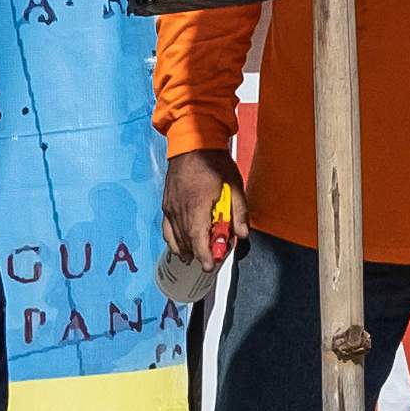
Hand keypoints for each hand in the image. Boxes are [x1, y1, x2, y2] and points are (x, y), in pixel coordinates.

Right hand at [163, 149, 244, 267]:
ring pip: (175, 237)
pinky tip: (179, 246)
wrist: (192, 144)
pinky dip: (172, 240)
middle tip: (212, 260)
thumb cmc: (215, 162)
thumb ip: (239, 212)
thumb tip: (243, 234)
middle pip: (187, 241)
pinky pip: (166, 229)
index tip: (211, 267)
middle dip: (199, 254)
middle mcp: (180, 209)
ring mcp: (170, 207)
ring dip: (186, 249)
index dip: (204, 256)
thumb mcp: (234, 185)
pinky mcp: (166, 204)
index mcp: (198, 205)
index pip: (198, 238)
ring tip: (196, 257)